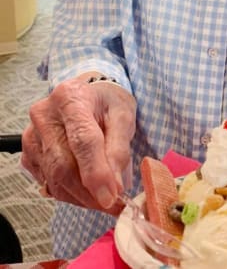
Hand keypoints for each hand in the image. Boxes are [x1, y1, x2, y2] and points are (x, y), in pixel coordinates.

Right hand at [21, 72, 135, 213]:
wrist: (88, 96)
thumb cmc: (107, 103)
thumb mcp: (123, 115)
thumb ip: (120, 148)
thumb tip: (115, 185)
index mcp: (70, 98)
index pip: (82, 140)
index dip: (96, 172)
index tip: (111, 196)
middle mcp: (44, 115)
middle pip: (63, 164)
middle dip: (90, 192)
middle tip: (114, 204)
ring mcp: (32, 135)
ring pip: (54, 178)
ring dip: (82, 197)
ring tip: (105, 200)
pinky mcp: (29, 154)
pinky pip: (48, 183)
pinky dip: (71, 194)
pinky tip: (89, 191)